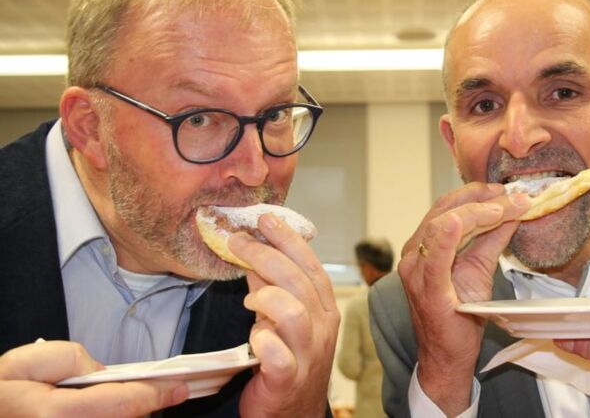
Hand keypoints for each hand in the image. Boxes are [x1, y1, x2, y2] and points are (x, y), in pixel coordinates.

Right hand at [0, 340, 187, 416]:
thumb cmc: (3, 387)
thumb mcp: (35, 360)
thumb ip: (78, 361)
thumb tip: (105, 374)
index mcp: (59, 415)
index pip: (123, 403)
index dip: (157, 394)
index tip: (181, 388)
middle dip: (146, 405)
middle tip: (166, 390)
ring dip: (131, 413)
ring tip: (143, 398)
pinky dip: (115, 416)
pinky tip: (120, 406)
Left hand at [229, 212, 339, 417]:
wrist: (294, 415)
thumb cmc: (289, 362)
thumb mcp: (284, 320)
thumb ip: (271, 289)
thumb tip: (253, 255)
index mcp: (325, 309)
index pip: (311, 265)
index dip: (288, 239)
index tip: (266, 218)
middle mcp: (322, 328)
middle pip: (299, 281)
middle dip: (265, 255)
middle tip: (237, 242)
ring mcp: (308, 355)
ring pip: (293, 312)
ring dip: (266, 298)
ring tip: (248, 301)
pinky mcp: (288, 380)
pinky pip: (277, 355)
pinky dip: (262, 341)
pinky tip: (254, 337)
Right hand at [398, 182, 529, 414]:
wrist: (447, 357)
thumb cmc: (460, 316)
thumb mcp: (480, 268)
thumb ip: (493, 239)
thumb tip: (515, 210)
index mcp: (425, 244)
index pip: (448, 207)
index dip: (477, 194)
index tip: (507, 191)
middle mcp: (415, 252)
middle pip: (445, 211)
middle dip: (481, 199)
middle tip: (512, 196)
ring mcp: (416, 269)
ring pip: (442, 224)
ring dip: (476, 212)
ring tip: (503, 207)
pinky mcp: (425, 287)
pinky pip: (434, 255)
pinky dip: (447, 236)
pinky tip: (460, 222)